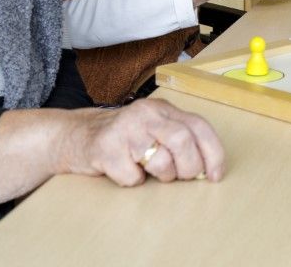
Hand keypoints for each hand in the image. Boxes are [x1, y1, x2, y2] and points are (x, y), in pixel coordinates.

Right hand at [65, 98, 224, 184]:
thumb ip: (178, 141)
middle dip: (188, 168)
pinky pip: (133, 177)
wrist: (75, 136)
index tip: (215, 175)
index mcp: (162, 109)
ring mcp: (125, 128)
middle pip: (183, 142)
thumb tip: (207, 168)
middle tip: (179, 177)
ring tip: (147, 171)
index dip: (213, 153)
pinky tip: (124, 170)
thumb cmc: (122, 139)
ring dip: (160, 176)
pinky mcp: (106, 147)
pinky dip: (132, 182)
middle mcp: (145, 113)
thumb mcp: (153, 130)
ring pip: (161, 161)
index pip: (199, 126)